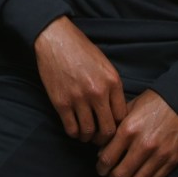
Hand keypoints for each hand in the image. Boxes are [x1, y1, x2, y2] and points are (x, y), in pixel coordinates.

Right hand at [34, 17, 126, 144]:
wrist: (56, 39)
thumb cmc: (81, 49)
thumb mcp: (104, 64)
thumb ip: (112, 87)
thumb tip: (116, 111)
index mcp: (112, 81)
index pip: (122, 116)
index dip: (118, 126)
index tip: (112, 128)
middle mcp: (98, 92)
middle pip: (108, 129)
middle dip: (104, 137)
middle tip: (100, 137)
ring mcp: (79, 98)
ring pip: (89, 132)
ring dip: (88, 137)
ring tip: (86, 134)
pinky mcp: (61, 102)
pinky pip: (71, 129)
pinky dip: (74, 133)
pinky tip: (74, 129)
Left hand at [96, 90, 177, 176]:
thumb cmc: (154, 102)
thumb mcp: (129, 108)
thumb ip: (115, 127)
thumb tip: (102, 147)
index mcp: (129, 129)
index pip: (107, 158)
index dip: (101, 166)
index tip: (100, 167)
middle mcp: (143, 145)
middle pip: (121, 174)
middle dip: (113, 176)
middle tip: (111, 173)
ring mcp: (159, 155)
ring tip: (127, 172)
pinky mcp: (171, 161)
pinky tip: (142, 169)